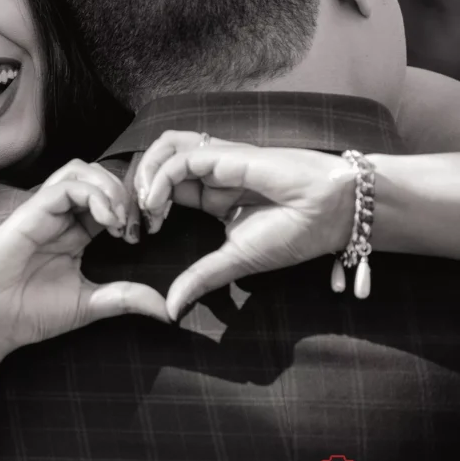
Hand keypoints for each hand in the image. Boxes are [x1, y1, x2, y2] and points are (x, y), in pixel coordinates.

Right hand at [0, 159, 168, 354]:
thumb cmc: (31, 313)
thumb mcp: (90, 305)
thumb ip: (125, 299)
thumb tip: (167, 310)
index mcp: (76, 233)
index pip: (109, 201)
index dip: (132, 208)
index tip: (143, 234)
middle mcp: (61, 216)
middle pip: (98, 177)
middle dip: (124, 193)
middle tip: (136, 224)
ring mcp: (45, 210)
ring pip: (81, 171)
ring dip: (108, 188)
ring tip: (118, 220)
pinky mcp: (31, 210)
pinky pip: (66, 185)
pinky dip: (92, 194)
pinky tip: (104, 221)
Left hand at [134, 131, 355, 320]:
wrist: (331, 215)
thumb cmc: (292, 235)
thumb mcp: (236, 261)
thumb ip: (202, 279)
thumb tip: (171, 310)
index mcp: (211, 197)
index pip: (164, 189)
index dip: (143, 206)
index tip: (134, 235)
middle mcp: (211, 175)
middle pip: (158, 164)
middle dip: (134, 188)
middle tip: (128, 221)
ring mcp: (218, 161)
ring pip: (165, 150)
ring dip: (145, 175)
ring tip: (142, 207)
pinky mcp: (227, 155)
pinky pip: (182, 157)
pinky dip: (161, 177)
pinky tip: (156, 204)